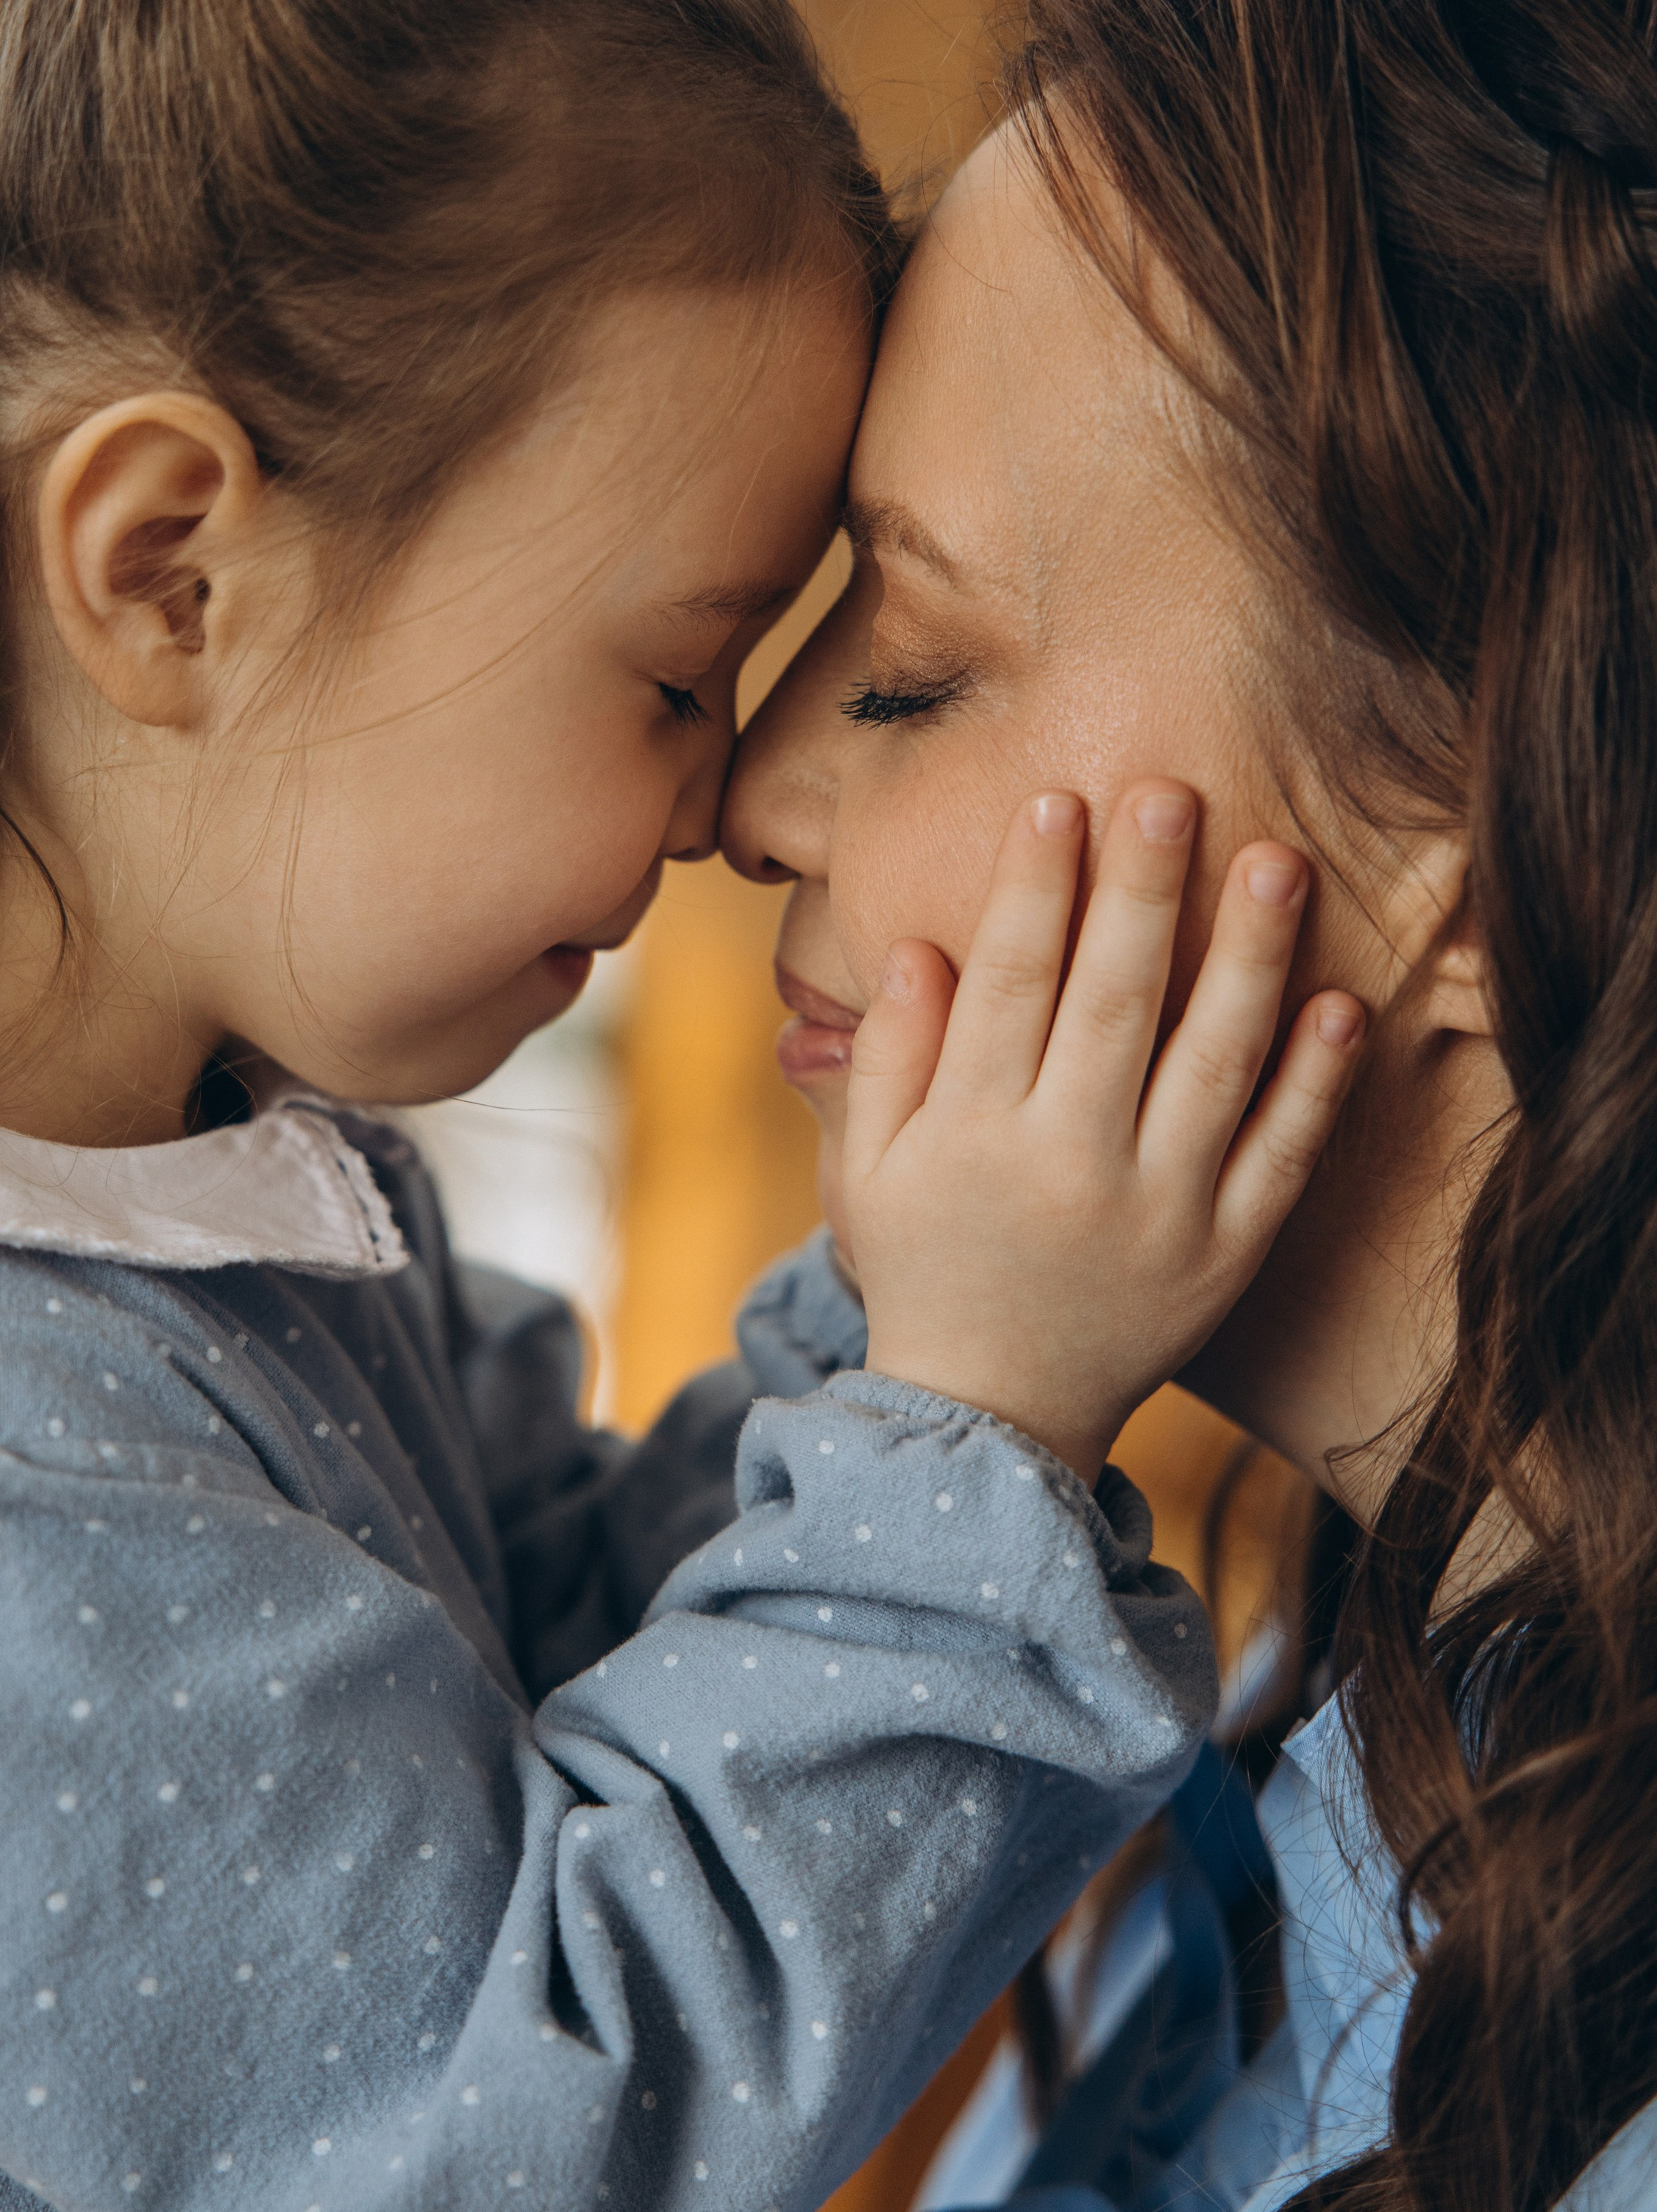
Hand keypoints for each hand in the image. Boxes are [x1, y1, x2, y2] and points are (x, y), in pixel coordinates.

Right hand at [848, 782, 1363, 1482]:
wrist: (994, 1418)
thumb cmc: (925, 1268)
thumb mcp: (872, 1170)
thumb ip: (893, 1057)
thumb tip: (922, 946)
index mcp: (976, 1135)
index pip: (1011, 986)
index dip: (1036, 890)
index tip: (1062, 803)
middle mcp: (1069, 1166)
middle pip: (1114, 1005)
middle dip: (1142, 892)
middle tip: (1172, 793)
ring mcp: (1160, 1212)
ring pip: (1211, 1065)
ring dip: (1247, 958)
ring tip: (1275, 862)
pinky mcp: (1227, 1253)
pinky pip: (1280, 1157)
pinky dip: (1313, 1082)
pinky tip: (1338, 1003)